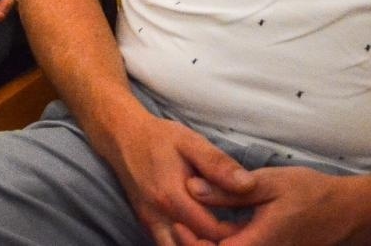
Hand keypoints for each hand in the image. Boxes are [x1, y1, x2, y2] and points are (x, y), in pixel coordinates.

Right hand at [98, 111, 253, 245]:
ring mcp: (150, 223)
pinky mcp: (147, 223)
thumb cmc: (159, 137)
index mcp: (173, 197)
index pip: (212, 232)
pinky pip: (167, 245)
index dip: (235, 232)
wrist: (122, 136)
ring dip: (200, 245)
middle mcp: (158, 217)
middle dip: (220, 242)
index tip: (248, 221)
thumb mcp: (190, 142)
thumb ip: (218, 164)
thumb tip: (248, 185)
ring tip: (219, 233)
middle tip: (238, 228)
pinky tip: (201, 232)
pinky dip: (185, 243)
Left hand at [189, 165, 364, 245]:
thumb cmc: (311, 194)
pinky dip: (225, 241)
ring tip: (190, 222)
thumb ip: (229, 190)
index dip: (191, 241)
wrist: (348, 211)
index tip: (176, 221)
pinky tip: (214, 224)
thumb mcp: (268, 184)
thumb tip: (191, 188)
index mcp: (258, 243)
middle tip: (177, 223)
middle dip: (197, 243)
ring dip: (209, 242)